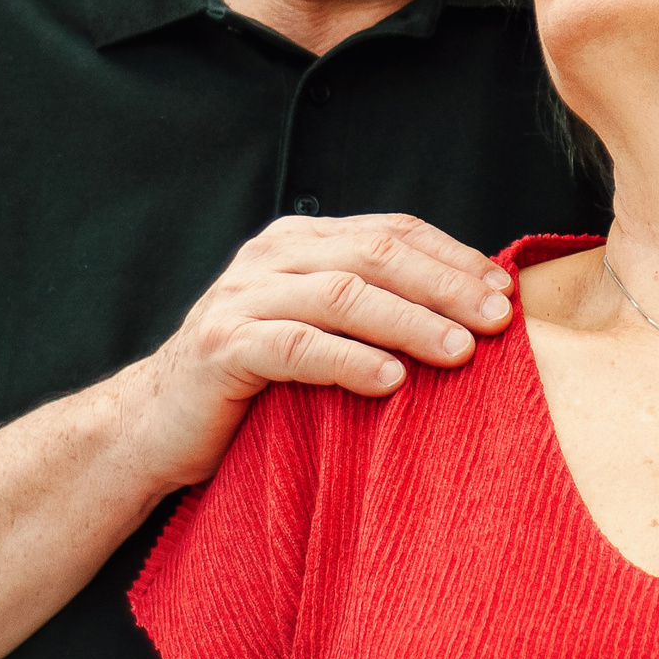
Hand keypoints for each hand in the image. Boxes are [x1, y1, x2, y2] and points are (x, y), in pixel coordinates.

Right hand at [111, 212, 514, 491]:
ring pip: (343, 295)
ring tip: (460, 352)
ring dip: (410, 322)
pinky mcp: (223, 348)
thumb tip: (469, 311)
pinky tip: (391, 382)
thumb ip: (369, 307)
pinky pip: (297, 347)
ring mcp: (242, 298)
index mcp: (301, 242)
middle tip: (497, 320)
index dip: (454, 257)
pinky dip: (350, 362)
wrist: (153, 427)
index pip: (393, 232)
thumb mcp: (315, 329)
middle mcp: (271, 257)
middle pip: (377, 256)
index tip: (505, 290)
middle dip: (446, 285)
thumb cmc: (253, 384)